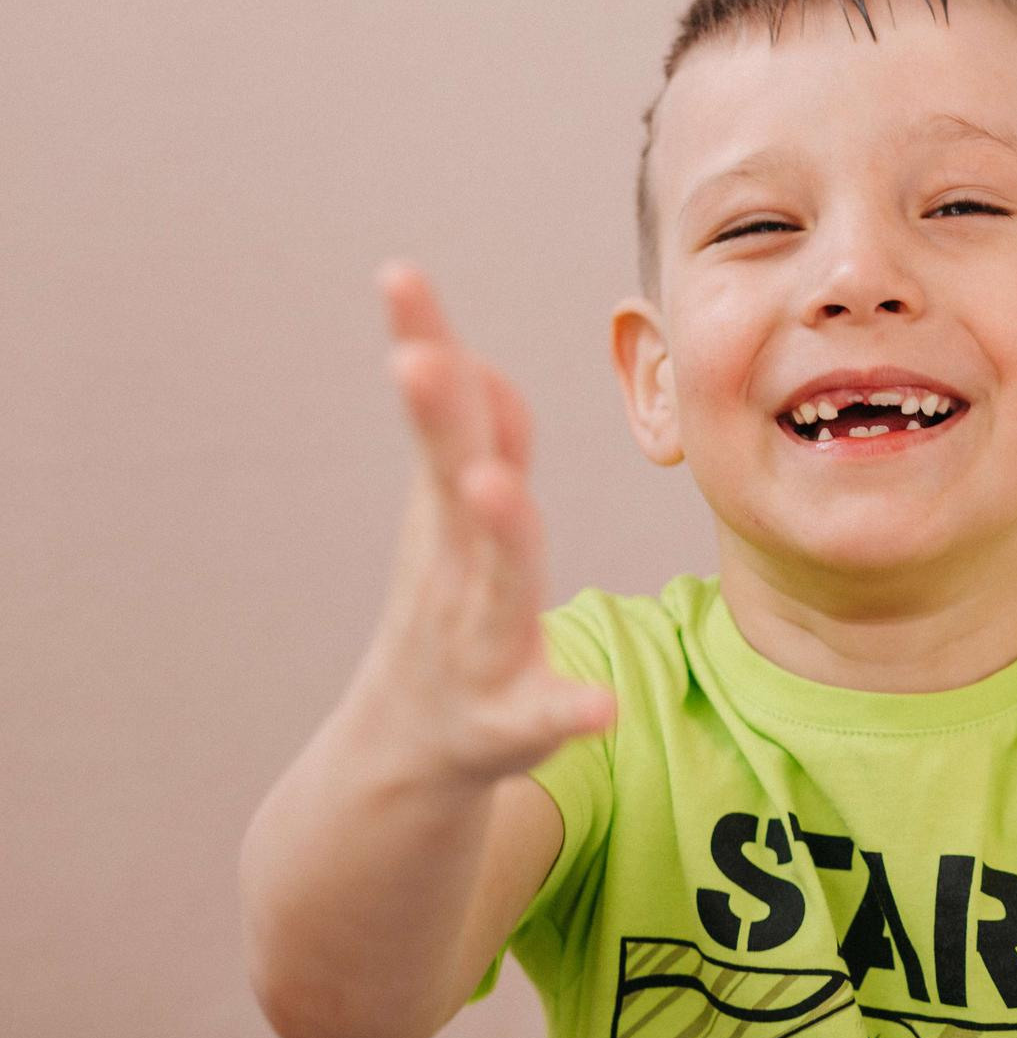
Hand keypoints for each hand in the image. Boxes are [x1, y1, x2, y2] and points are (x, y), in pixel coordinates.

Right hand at [355, 260, 615, 789]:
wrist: (399, 763)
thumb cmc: (441, 619)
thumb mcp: (451, 529)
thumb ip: (480, 445)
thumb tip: (484, 362)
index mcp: (449, 517)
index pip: (442, 419)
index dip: (423, 344)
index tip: (399, 274)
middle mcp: (453, 572)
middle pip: (450, 484)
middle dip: (438, 420)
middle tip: (418, 355)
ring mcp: (473, 647)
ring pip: (490, 587)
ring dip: (494, 537)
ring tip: (492, 486)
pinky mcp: (501, 726)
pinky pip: (535, 718)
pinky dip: (562, 711)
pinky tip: (596, 708)